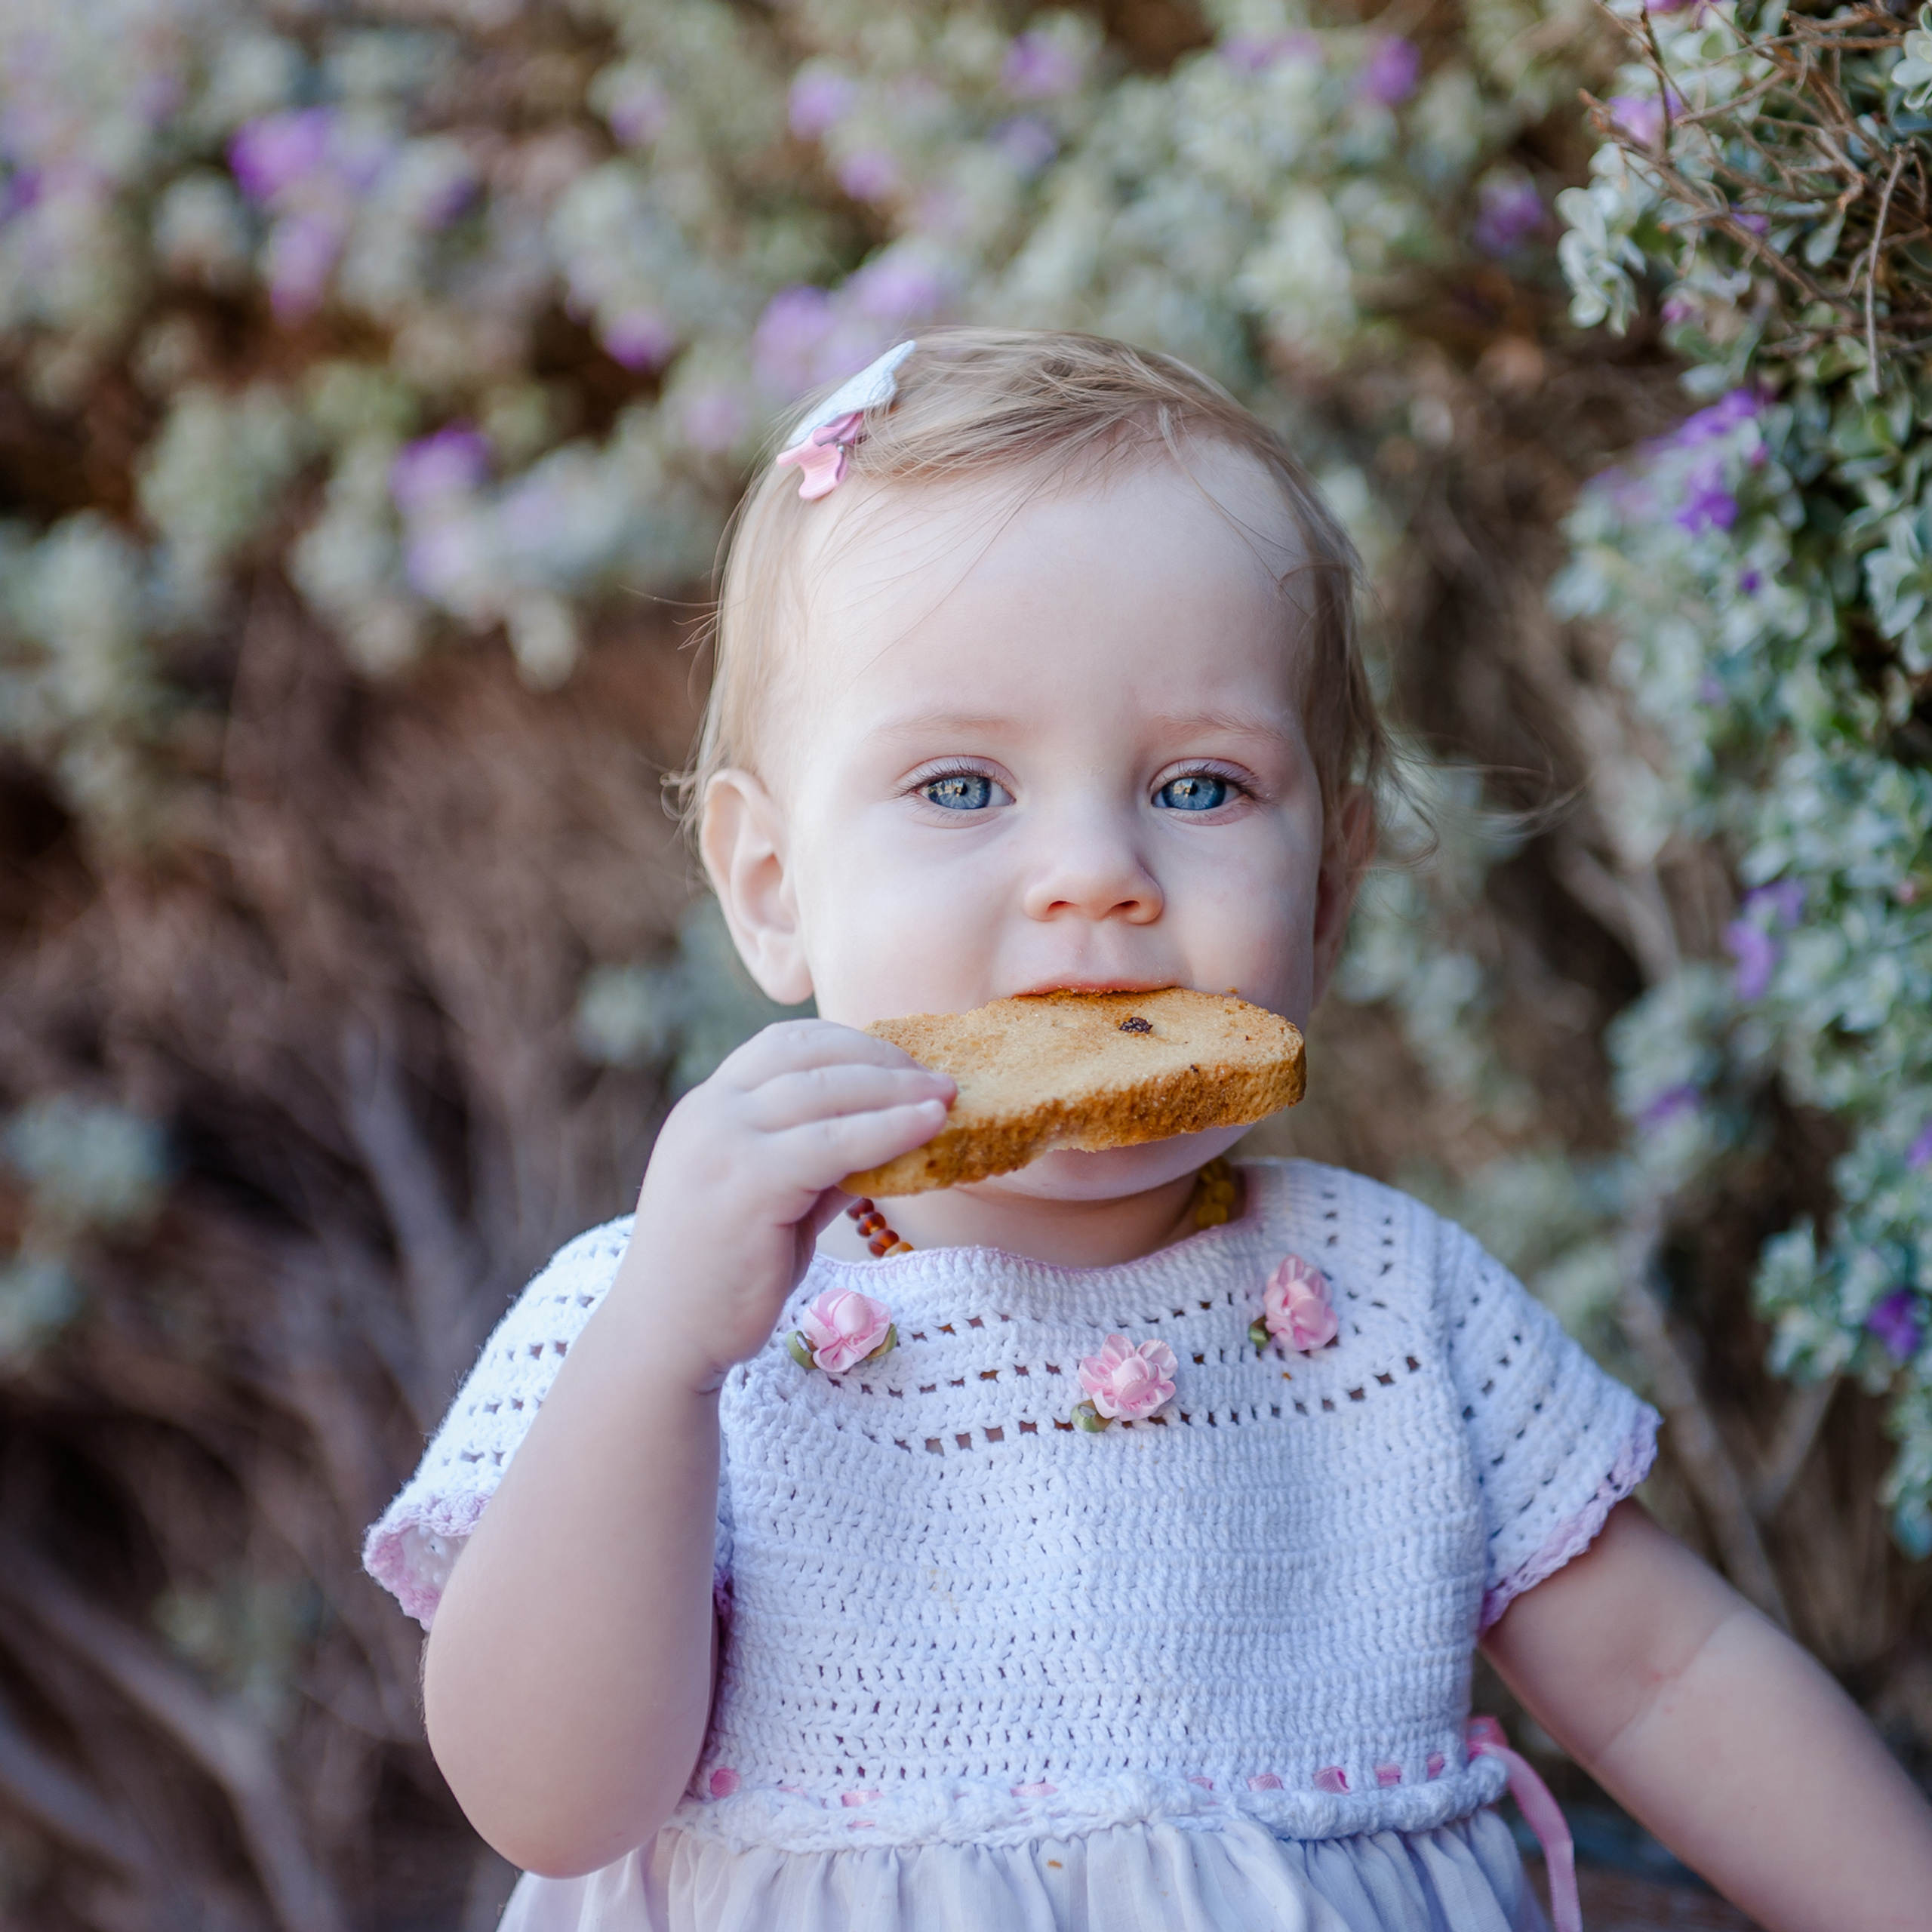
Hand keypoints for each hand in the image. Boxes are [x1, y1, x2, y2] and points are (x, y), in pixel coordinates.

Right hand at [612, 1020, 952, 1391]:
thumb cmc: (723, 1274)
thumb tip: (889, 1134)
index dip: (852, 1043)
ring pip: (827, 1091)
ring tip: (947, 1096)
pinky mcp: (746, 1182)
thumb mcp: (774, 1199)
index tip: (904, 1061)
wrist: (665, 1337)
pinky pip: (834, 1143)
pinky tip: (929, 1128)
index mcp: (709, 1105)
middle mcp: (710, 1111)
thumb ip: (819, 1161)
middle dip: (884, 1061)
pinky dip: (889, 1129)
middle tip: (939, 1079)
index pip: (785, 1044)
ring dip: (896, 1088)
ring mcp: (723, 1142)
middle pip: (812, 1057)